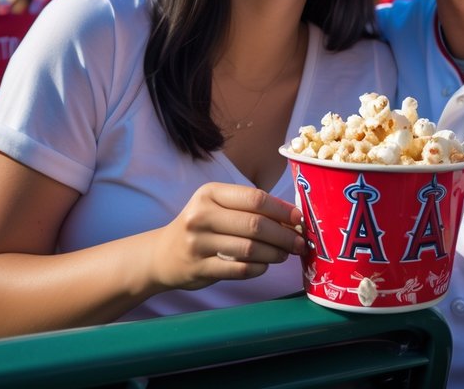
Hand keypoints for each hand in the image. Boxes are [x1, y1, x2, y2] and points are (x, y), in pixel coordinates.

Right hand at [151, 183, 305, 291]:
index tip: (299, 219)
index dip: (281, 210)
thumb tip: (292, 217)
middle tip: (300, 243)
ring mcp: (198, 243)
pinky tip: (265, 265)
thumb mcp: (217, 207)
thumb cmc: (201, 226)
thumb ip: (249, 208)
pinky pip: (239, 269)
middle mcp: (201, 215)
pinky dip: (258, 268)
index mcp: (210, 193)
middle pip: (255, 224)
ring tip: (284, 254)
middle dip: (284, 235)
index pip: (254, 198)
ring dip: (274, 253)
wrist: (163, 254)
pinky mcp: (199, 268)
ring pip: (249, 249)